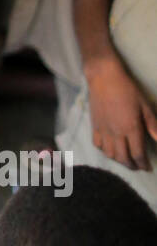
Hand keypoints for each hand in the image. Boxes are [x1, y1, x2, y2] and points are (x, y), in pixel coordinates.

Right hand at [87, 56, 156, 170]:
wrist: (104, 78)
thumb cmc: (128, 89)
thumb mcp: (145, 105)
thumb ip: (152, 124)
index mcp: (131, 128)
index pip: (138, 153)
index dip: (143, 164)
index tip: (147, 167)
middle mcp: (116, 133)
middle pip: (123, 158)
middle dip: (132, 165)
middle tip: (138, 166)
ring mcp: (103, 130)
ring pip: (110, 154)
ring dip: (119, 160)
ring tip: (125, 159)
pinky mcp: (94, 126)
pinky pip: (98, 145)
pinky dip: (104, 151)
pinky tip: (110, 149)